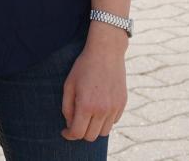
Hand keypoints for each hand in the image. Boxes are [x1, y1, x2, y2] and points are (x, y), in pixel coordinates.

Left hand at [61, 26, 127, 141]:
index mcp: (86, 105)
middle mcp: (102, 110)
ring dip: (94, 128)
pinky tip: (99, 108)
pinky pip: (113, 122)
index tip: (65, 131)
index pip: (77, 133)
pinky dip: (105, 120)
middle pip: (90, 136)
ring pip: (104, 132)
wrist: (106, 51)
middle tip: (76, 122)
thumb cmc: (84, 66)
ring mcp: (114, 107)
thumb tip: (70, 125)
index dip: (69, 135)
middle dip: (81, 132)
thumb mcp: (69, 85)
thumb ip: (67, 108)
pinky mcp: (122, 103)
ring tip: (88, 116)